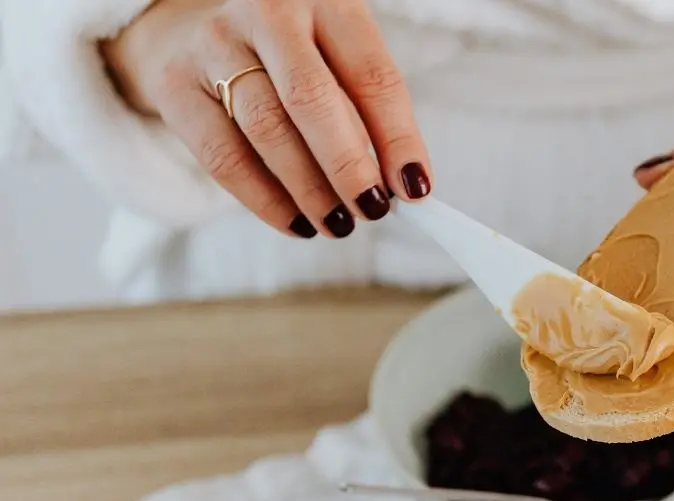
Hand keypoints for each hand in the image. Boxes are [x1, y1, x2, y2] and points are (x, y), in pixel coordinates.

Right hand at [101, 0, 431, 238]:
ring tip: (338, 223)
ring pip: (267, 130)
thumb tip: (403, 183)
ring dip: (310, 190)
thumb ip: (367, 110)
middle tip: (373, 209)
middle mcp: (267, 13)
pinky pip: (225, 156)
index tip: (415, 187)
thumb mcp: (337, 57)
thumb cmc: (290, 53)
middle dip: (348, 167)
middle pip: (313, 100)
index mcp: (325, 0)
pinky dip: (265, 199)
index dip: (398, 138)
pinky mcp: (176, 85)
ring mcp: (214, 44)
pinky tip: (295, 221)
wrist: (192, 25)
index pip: (372, 75)